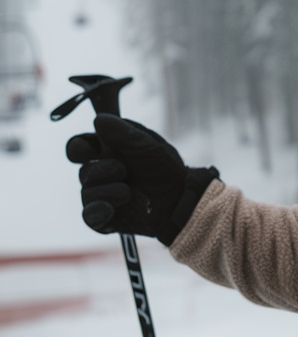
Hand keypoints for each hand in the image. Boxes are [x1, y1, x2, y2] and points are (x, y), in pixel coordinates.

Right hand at [66, 114, 217, 242]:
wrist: (180, 199)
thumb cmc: (165, 167)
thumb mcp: (148, 145)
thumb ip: (123, 133)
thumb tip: (98, 119)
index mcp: (105, 151)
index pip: (78, 147)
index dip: (77, 148)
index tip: (87, 150)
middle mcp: (99, 173)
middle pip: (83, 171)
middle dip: (101, 170)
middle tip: (122, 170)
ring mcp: (100, 196)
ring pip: (86, 193)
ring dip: (109, 191)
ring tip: (129, 192)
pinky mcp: (104, 217)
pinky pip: (89, 216)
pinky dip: (98, 211)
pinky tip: (111, 209)